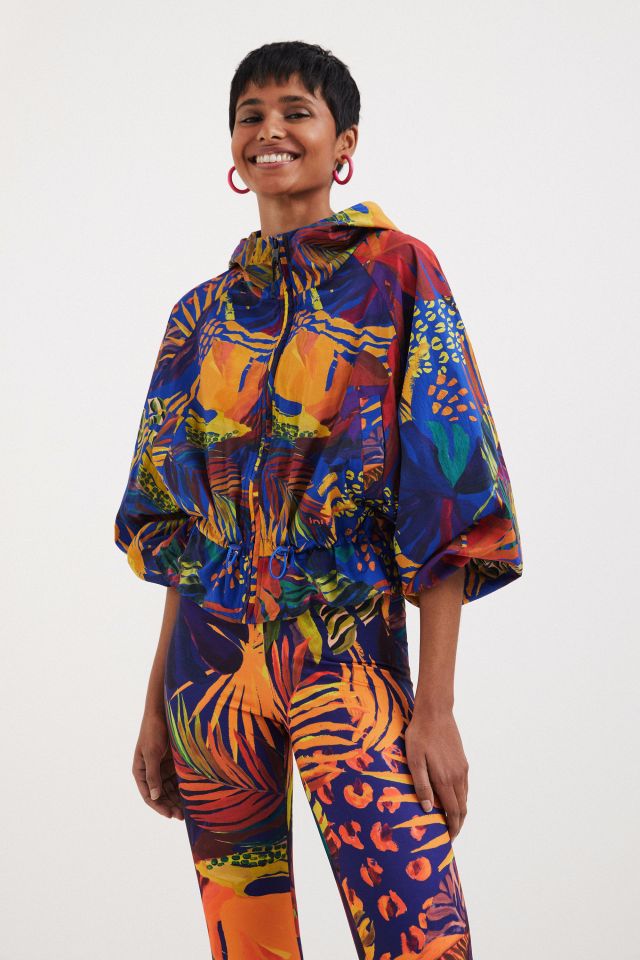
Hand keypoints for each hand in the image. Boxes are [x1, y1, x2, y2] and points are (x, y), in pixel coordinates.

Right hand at [132, 710, 183, 819]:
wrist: (163, 711)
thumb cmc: (153, 730)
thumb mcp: (152, 753)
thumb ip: (153, 775)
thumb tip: (153, 796)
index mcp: (140, 771)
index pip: (148, 795)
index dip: (159, 806)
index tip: (170, 815)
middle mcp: (151, 772)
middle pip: (160, 794)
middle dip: (170, 805)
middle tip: (182, 816)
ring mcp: (162, 767)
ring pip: (170, 788)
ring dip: (177, 798)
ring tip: (188, 809)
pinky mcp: (172, 762)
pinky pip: (178, 778)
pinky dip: (183, 787)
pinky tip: (192, 794)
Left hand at [405, 705, 468, 840]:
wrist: (436, 712)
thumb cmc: (420, 735)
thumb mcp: (414, 760)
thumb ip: (422, 785)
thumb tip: (427, 809)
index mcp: (445, 779)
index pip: (453, 812)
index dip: (452, 828)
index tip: (448, 839)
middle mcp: (457, 777)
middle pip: (462, 808)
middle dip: (457, 824)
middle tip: (450, 835)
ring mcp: (462, 769)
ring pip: (465, 797)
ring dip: (460, 812)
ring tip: (451, 820)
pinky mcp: (463, 761)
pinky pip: (464, 786)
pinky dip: (461, 798)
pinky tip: (452, 798)